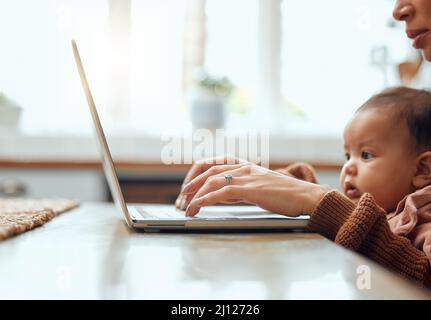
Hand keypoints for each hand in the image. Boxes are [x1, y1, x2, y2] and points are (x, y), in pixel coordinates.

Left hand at [181, 162, 329, 216]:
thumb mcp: (258, 189)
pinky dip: (205, 199)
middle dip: (189, 186)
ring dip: (194, 195)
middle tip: (180, 200)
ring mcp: (247, 177)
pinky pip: (221, 192)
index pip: (212, 163)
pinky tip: (197, 207)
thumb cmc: (285, 195)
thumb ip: (239, 189)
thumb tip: (219, 196)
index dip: (195, 174)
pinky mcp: (250, 189)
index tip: (186, 188)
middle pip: (207, 171)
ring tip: (185, 208)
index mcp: (244, 166)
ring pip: (211, 181)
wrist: (306, 196)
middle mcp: (243, 167)